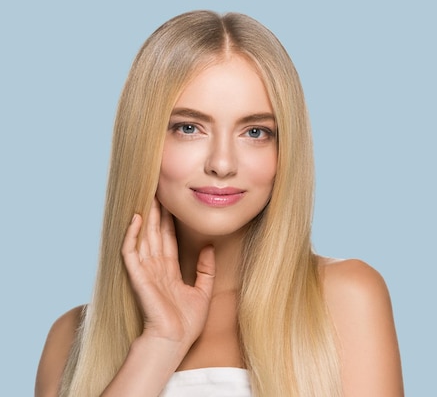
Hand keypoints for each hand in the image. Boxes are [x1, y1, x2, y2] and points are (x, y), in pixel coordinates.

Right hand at [121, 198, 214, 347]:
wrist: (174, 342)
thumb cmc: (187, 323)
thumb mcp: (203, 291)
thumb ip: (206, 269)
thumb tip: (210, 246)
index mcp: (170, 272)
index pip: (168, 240)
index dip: (168, 222)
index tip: (170, 202)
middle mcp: (156, 269)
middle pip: (155, 235)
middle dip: (156, 214)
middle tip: (156, 190)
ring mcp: (146, 272)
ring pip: (143, 238)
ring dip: (144, 218)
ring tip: (146, 196)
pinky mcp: (138, 277)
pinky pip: (131, 252)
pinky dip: (131, 235)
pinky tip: (135, 219)